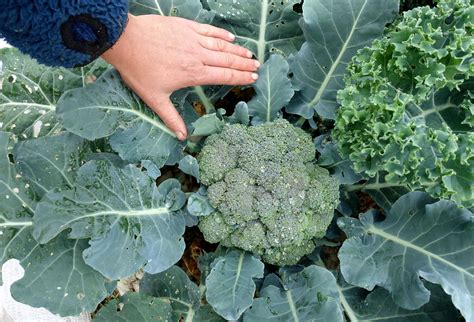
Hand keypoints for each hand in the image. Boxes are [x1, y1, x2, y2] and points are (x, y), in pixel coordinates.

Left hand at [102, 14, 259, 140]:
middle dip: (244, 64)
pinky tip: (230, 37)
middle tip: (257, 66)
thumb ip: (171, 118)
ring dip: (237, 50)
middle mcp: (198, 55)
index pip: (223, 76)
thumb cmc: (138, 70)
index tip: (253, 78)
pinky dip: (221, 33)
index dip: (240, 78)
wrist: (125, 41)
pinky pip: (209, 30)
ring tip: (249, 53)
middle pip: (227, 60)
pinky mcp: (185, 27)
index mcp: (193, 73)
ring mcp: (192, 39)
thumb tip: (182, 137)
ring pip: (221, 45)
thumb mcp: (154, 99)